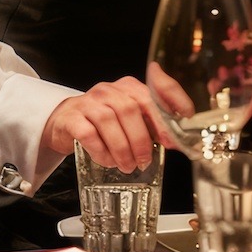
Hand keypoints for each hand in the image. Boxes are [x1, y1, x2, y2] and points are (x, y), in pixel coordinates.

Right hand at [43, 76, 174, 171]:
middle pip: (131, 109)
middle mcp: (109, 90)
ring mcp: (88, 102)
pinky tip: (108, 161)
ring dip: (122, 148)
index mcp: (128, 87)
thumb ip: (149, 124)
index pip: (154, 86)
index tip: (186, 116)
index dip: (173, 98)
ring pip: (110, 121)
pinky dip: (102, 151)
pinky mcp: (72, 117)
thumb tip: (175, 141)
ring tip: (127, 166)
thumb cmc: (102, 122)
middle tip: (145, 160)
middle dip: (142, 138)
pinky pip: (89, 134)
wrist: (64, 123)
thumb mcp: (127, 119)